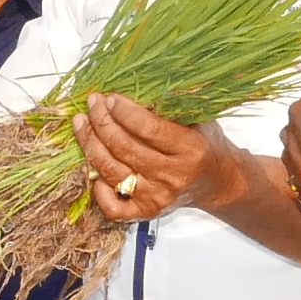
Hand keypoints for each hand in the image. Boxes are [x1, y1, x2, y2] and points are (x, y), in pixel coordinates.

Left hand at [72, 92, 237, 224]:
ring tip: (82, 123)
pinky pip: (114, 207)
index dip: (124, 112)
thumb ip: (170, 107)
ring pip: (112, 172)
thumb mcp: (197, 119)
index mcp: (190, 150)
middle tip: (93, 104)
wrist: (218, 182)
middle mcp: (173, 177)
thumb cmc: (204, 145)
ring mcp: (158, 197)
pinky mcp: (147, 212)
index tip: (110, 97)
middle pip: (125, 148)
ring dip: (91, 145)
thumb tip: (131, 87)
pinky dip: (99, 191)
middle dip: (102, 122)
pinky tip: (94, 170)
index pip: (149, 129)